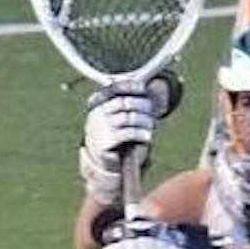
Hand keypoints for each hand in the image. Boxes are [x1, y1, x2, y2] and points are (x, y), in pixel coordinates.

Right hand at [78, 83, 156, 203]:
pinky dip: (141, 133)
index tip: (143, 88)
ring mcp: (99, 128)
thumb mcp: (119, 118)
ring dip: (144, 120)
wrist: (104, 162)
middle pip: (124, 102)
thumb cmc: (115, 137)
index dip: (129, 86)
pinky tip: (147, 136)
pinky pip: (127, 133)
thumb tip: (146, 88)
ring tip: (151, 125)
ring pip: (128, 117)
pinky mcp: (104, 143)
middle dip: (142, 105)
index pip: (113, 89)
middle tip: (153, 111)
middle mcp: (96, 115)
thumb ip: (128, 104)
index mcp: (97, 105)